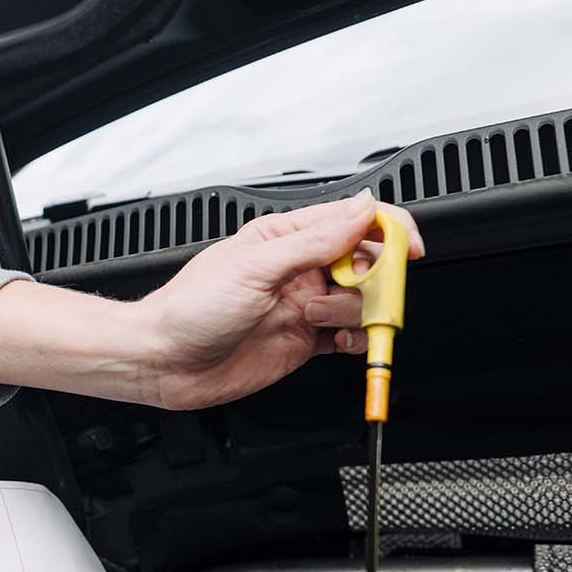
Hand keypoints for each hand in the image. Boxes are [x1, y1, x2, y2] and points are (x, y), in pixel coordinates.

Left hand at [132, 189, 423, 408]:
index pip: (354, 220)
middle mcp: (299, 268)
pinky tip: (338, 342)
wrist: (163, 360)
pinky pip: (349, 336)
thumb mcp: (255, 267)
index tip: (408, 248)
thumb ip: (314, 241)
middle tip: (362, 294)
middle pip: (368, 263)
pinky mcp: (304, 341)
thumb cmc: (190, 308)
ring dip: (355, 313)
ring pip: (362, 303)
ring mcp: (303, 305)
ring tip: (319, 321)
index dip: (389, 230)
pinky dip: (356, 341)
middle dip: (375, 279)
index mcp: (286, 236)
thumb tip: (362, 211)